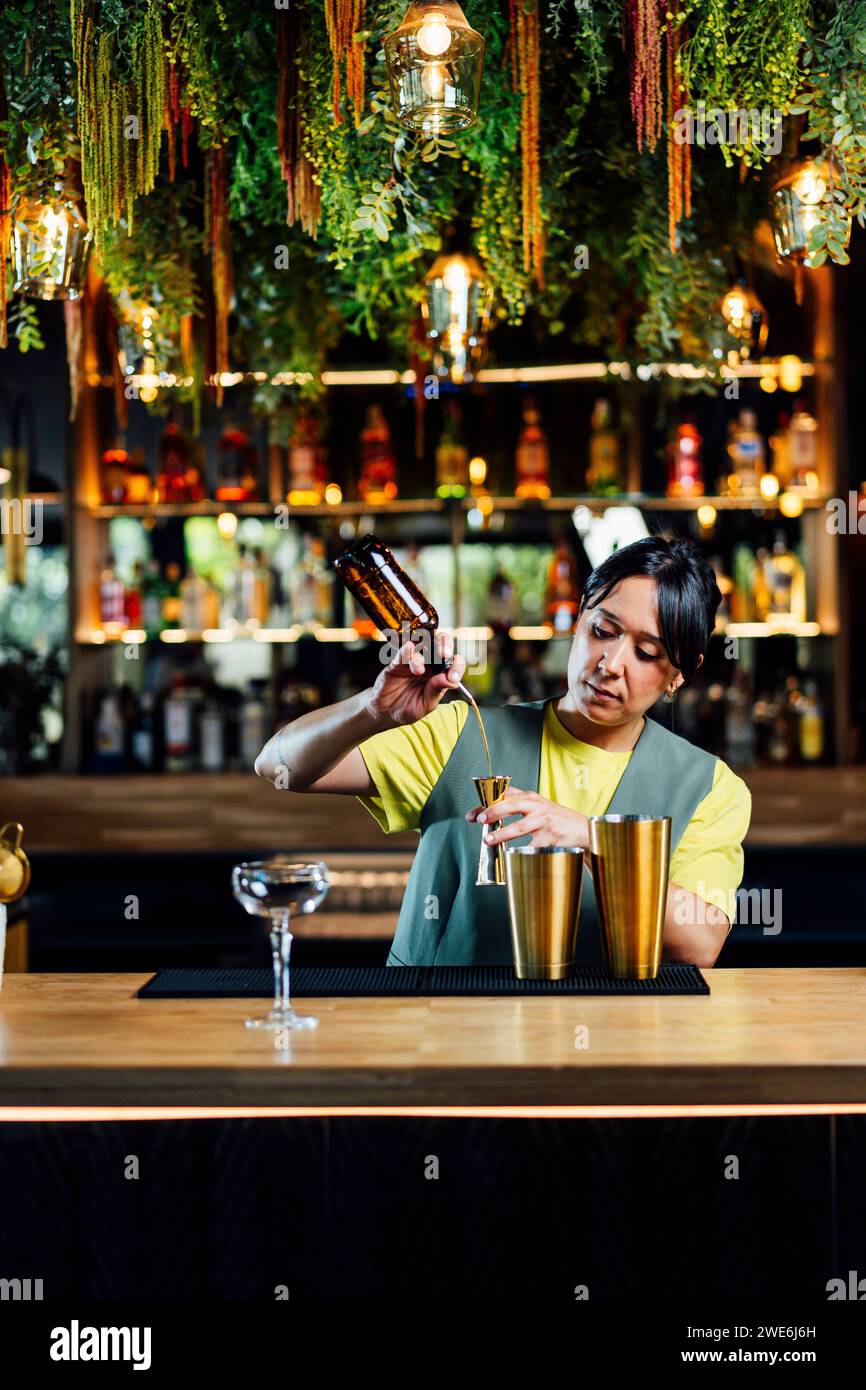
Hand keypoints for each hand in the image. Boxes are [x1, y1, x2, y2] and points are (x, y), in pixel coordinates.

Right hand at [366, 631, 465, 727]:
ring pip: (423, 645)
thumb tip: (452, 680)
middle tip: (444, 654)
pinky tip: (408, 651)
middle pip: (441, 644)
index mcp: (440, 674)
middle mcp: (429, 664)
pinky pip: (403, 652)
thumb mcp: (426, 704)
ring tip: (418, 671)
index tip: (453, 677)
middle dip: (445, 645)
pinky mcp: (397, 662)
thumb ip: (437, 691)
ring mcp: (413, 661)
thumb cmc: (408, 708)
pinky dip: (406, 650)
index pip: (454, 663)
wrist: (385, 712)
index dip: (457, 666)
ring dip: (423, 654)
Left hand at [465, 787, 589, 850]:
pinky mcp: (551, 836)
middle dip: (493, 812)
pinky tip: (511, 855)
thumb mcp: (539, 807)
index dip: (486, 803)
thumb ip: (519, 807)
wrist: (584, 830)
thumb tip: (491, 815)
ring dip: (501, 834)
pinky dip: (520, 851)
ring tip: (488, 840)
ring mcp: (545, 821)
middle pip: (510, 805)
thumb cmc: (558, 820)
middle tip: (480, 820)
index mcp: (531, 797)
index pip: (505, 795)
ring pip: (519, 826)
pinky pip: (532, 846)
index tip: (473, 814)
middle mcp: (537, 806)